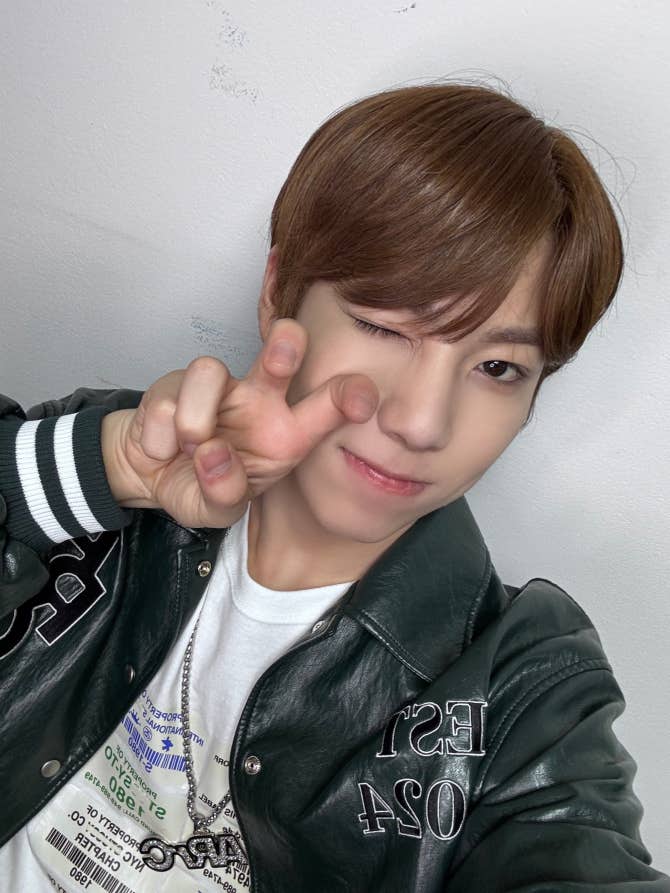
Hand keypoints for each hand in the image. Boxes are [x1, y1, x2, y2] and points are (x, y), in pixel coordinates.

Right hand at [101, 318, 378, 528]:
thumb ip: (223, 494)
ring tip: (190, 450)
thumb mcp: (218, 509)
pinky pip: (166, 402)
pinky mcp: (174, 383)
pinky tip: (163, 450)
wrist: (151, 477)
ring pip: (210, 371)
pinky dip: (159, 438)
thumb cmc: (202, 487)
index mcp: (287, 434)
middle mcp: (260, 400)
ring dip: (194, 419)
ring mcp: (219, 387)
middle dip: (285, 345)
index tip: (361, 402)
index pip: (328, 407)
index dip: (347, 397)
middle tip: (284, 353)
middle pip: (283, 352)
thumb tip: (213, 454)